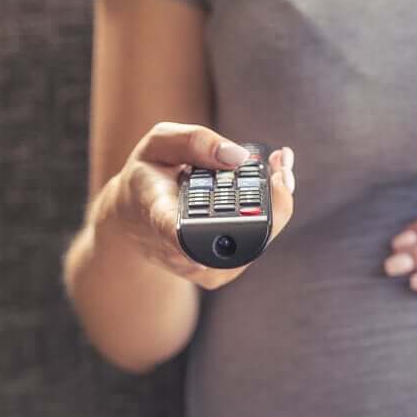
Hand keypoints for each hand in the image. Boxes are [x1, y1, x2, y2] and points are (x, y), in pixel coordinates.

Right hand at [102, 122, 296, 289]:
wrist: (134, 221)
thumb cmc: (147, 178)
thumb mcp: (158, 145)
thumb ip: (194, 142)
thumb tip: (239, 156)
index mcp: (159, 217)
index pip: (181, 228)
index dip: (216, 222)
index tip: (239, 207)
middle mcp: (182, 252)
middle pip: (240, 235)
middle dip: (272, 199)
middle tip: (282, 164)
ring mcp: (203, 269)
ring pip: (255, 242)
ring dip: (275, 204)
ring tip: (280, 168)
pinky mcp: (219, 274)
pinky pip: (253, 246)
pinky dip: (268, 216)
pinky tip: (273, 187)